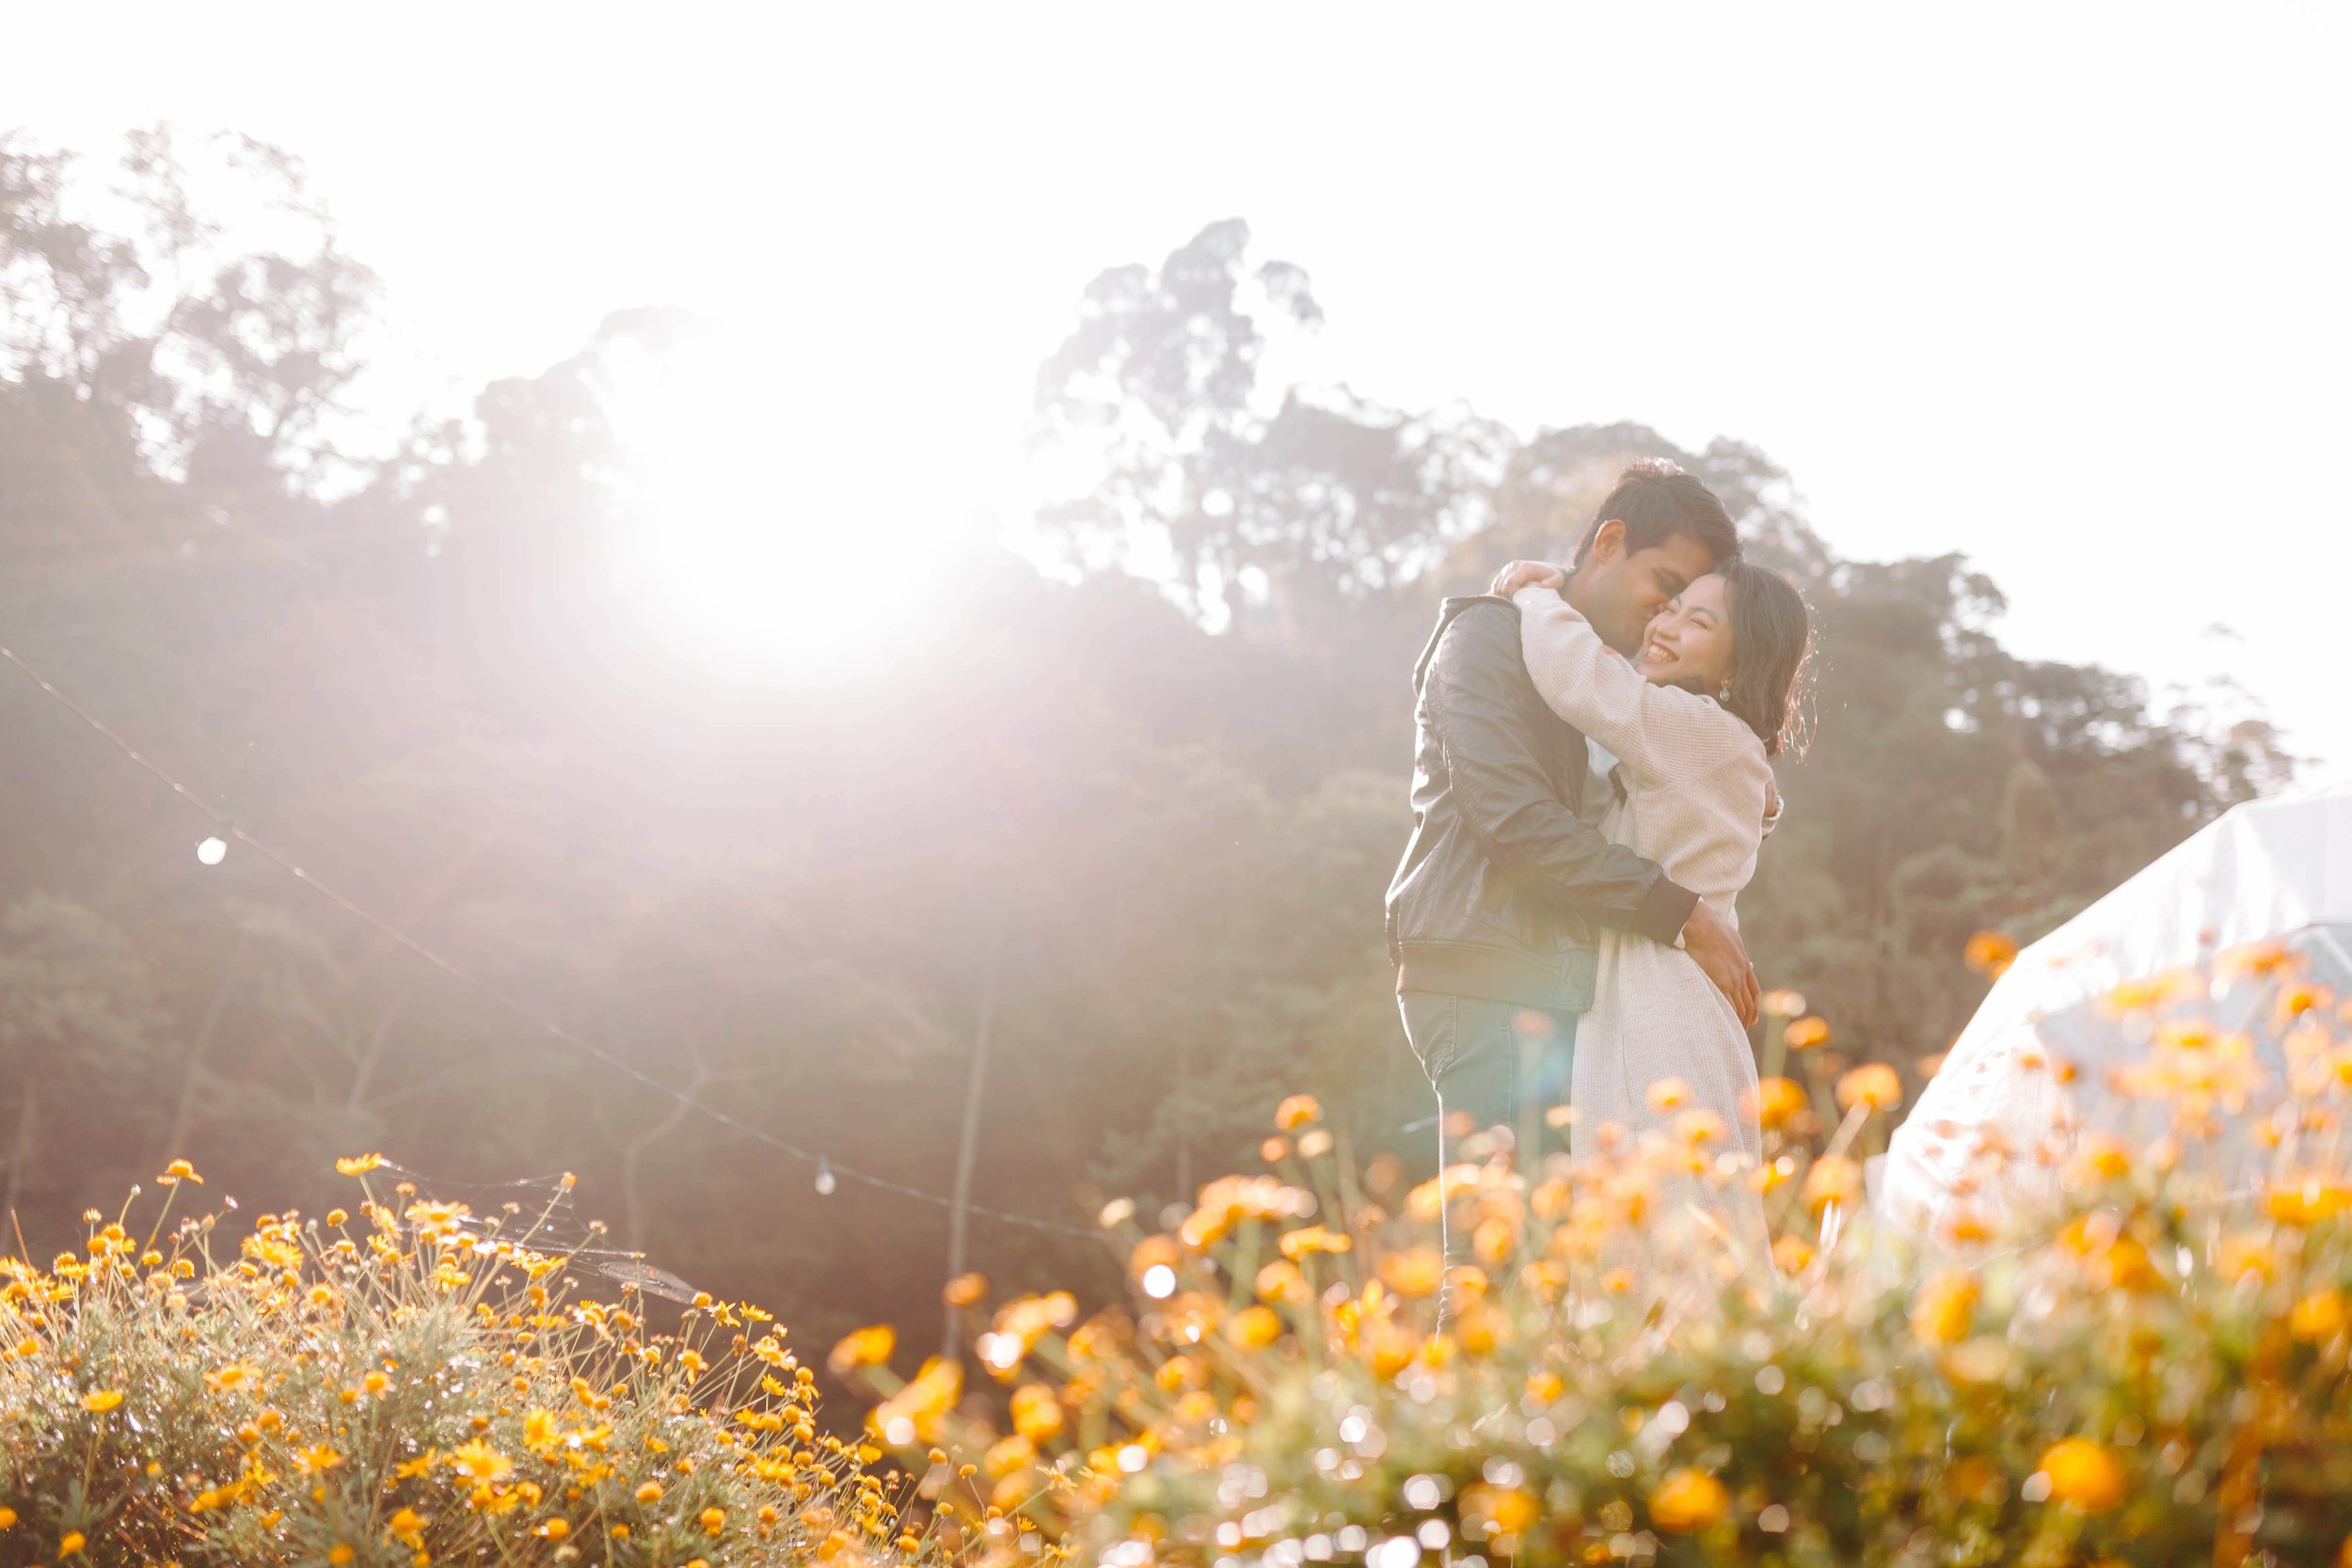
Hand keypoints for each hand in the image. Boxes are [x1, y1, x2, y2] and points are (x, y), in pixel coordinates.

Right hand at [1491, 559, 1565, 597]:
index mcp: (1523, 567)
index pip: (1510, 583)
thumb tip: (1543, 585)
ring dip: (1503, 597)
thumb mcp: (1558, 579)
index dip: (1513, 595)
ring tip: (1515, 602)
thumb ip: (1553, 583)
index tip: (1520, 603)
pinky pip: (1495, 586)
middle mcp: (1512, 566)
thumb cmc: (1554, 578)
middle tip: (1518, 605)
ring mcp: (1506, 569)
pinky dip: (1499, 595)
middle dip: (1508, 598)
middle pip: (1501, 586)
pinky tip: (1509, 600)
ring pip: (1496, 587)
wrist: (1549, 570)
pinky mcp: (1503, 574)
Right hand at [1681, 901, 1759, 1027]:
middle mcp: (1742, 972)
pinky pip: (1730, 1005)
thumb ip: (1732, 946)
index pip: (1754, 990)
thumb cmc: (1708, 924)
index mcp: (1743, 961)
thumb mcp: (1728, 935)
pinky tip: (1726, 1023)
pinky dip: (1730, 1016)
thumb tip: (1731, 945)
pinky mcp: (1721, 982)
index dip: (1754, 1005)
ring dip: (1740, 1021)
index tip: (1752, 1017)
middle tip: (1743, 1029)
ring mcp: (1733, 978)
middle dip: (1748, 1017)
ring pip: (1742, 1007)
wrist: (1700, 923)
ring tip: (1734, 1032)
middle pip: (1750, 1002)